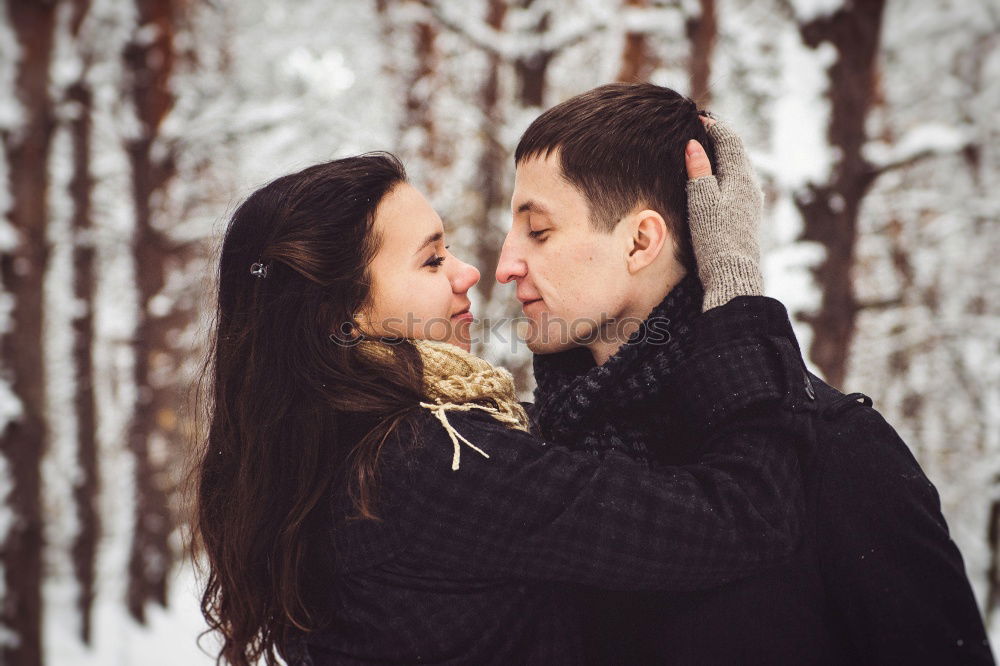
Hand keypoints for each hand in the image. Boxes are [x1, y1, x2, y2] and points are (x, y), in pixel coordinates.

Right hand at [684, 116, 764, 310]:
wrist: (733, 274)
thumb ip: (699, 171)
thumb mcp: (701, 201)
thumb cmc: (715, 238)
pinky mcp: (748, 215)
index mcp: (741, 178)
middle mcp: (751, 186)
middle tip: (702, 129)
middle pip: (738, 152)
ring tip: (706, 150)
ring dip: (724, 156)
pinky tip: (716, 180)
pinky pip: (738, 183)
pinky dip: (726, 172)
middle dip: (721, 138)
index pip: (730, 141)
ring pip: (739, 168)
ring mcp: (752, 201)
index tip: (697, 118)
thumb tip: (694, 144)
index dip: (714, 127)